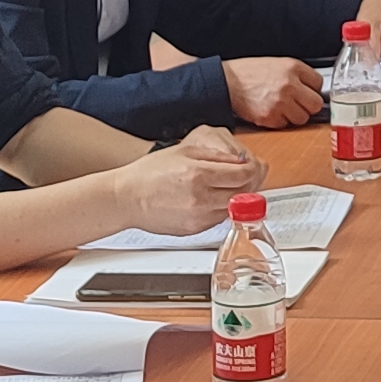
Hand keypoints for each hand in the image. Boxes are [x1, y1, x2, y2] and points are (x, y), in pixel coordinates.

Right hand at [118, 128, 261, 232]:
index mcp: (198, 174)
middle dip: (249, 183)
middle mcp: (200, 198)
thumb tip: (242, 161)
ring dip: (237, 198)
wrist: (127, 198)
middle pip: (243, 193)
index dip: (253, 169)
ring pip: (234, 209)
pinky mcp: (194, 230)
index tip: (251, 166)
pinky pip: (219, 219)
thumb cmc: (150, 173)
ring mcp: (198, 217)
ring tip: (228, 186)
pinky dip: (222, 208)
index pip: (243, 174)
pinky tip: (213, 198)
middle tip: (247, 176)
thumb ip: (217, 156)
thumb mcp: (185, 151)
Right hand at [221, 56, 325, 127]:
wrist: (227, 81)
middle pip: (316, 104)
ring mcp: (280, 102)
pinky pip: (285, 125)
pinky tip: (271, 110)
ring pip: (302, 118)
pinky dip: (279, 121)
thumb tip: (312, 88)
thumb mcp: (277, 64)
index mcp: (293, 68)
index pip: (319, 83)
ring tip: (282, 107)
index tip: (306, 90)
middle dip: (308, 105)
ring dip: (294, 115)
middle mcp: (289, 85)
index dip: (312, 88)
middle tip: (298, 103)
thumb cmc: (250, 72)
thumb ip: (297, 75)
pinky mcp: (270, 117)